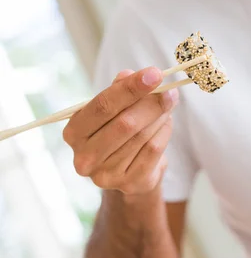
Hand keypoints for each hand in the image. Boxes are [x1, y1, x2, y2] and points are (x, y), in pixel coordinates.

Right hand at [63, 67, 178, 194]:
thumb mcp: (114, 108)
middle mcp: (85, 157)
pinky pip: (154, 150)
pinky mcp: (130, 183)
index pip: (102, 106)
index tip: (155, 74)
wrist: (129, 169)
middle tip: (170, 90)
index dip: (130, 89)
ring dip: (160, 116)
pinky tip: (166, 123)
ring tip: (168, 104)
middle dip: (151, 103)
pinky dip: (164, 132)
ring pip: (142, 136)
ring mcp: (106, 175)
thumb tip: (130, 75)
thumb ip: (120, 90)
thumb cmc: (118, 130)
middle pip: (124, 123)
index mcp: (74, 132)